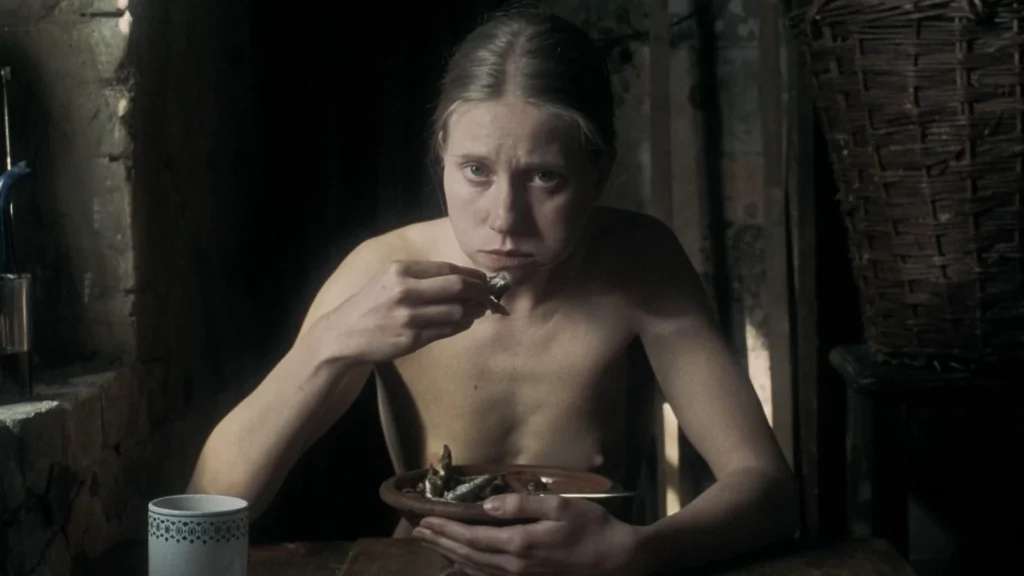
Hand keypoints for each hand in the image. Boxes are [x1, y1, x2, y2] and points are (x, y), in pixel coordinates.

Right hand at [312, 260, 492, 362]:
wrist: (345, 334)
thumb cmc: (373, 303)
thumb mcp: (389, 277)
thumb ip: (422, 275)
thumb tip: (464, 276)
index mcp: (401, 270)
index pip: (449, 269)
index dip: (472, 275)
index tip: (483, 280)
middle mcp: (405, 291)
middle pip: (459, 287)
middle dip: (480, 291)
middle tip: (488, 295)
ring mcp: (409, 316)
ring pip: (458, 311)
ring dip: (474, 310)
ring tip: (478, 310)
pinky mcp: (412, 339)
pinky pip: (448, 330)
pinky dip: (462, 325)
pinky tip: (464, 322)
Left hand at [412, 494, 644, 574]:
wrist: (619, 562)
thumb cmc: (593, 528)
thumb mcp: (561, 507)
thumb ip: (522, 504)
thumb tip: (488, 506)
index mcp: (519, 545)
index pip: (472, 537)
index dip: (446, 529)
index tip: (424, 521)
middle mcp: (514, 567)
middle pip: (468, 555)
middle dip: (441, 543)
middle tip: (418, 534)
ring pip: (476, 569)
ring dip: (451, 556)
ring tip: (433, 545)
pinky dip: (471, 571)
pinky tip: (463, 566)